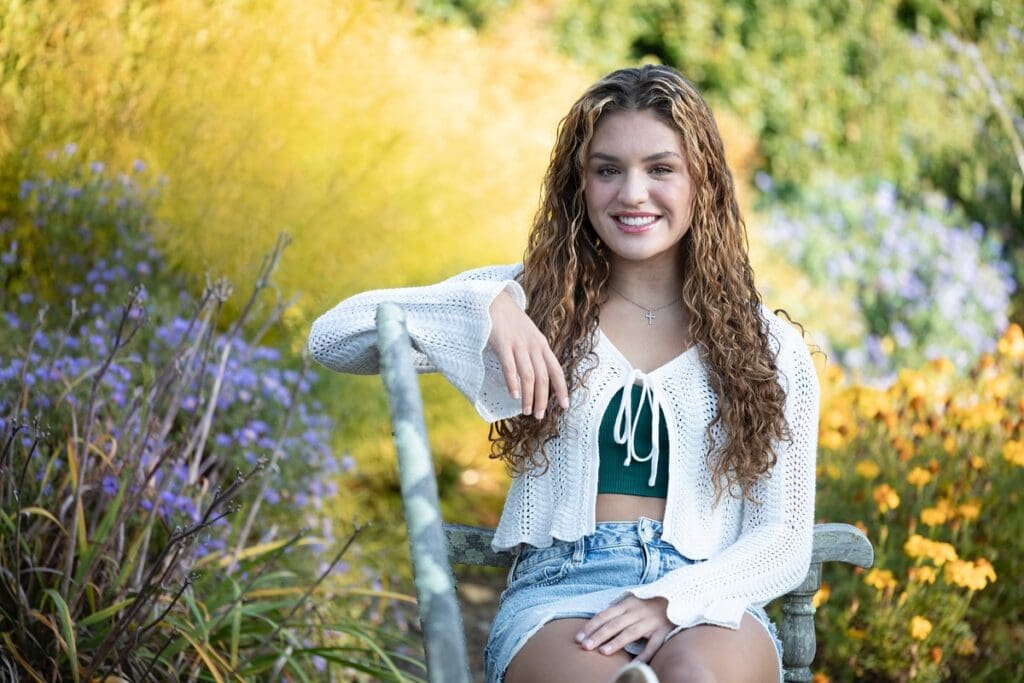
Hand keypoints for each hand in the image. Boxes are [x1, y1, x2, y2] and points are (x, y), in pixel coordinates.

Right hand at [488, 290, 568, 417]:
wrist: (494, 300)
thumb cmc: (511, 321)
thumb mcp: (529, 335)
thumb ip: (535, 352)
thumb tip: (537, 376)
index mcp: (542, 344)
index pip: (556, 370)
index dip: (561, 389)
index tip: (565, 406)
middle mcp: (534, 345)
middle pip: (543, 377)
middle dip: (542, 399)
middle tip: (539, 416)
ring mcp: (519, 344)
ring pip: (528, 376)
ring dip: (528, 396)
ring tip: (526, 411)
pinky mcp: (503, 343)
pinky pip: (510, 367)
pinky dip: (513, 383)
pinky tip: (513, 395)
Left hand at [575, 596, 672, 661]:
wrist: (680, 596)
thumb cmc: (651, 601)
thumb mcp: (633, 599)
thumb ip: (618, 609)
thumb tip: (597, 620)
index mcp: (628, 603)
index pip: (605, 615)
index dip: (591, 626)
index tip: (578, 637)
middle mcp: (637, 611)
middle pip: (614, 624)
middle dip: (597, 635)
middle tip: (584, 646)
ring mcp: (651, 621)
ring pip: (630, 633)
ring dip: (615, 642)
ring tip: (602, 652)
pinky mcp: (663, 631)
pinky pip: (652, 646)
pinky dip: (643, 655)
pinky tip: (633, 664)